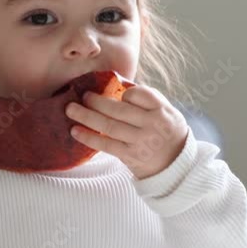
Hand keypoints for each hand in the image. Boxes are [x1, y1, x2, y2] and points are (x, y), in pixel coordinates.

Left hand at [64, 84, 188, 179]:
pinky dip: (89, 137)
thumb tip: (116, 82)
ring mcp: (140, 141)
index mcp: (161, 109)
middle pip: (119, 109)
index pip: (139, 94)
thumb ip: (145, 98)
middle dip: (96, 101)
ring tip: (70, 110)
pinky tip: (75, 131)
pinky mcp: (130, 156)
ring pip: (109, 126)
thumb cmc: (165, 130)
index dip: (125, 92)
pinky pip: (106, 145)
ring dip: (86, 117)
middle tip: (83, 95)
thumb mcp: (165, 110)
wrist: (175, 164)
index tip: (117, 94)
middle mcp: (152, 124)